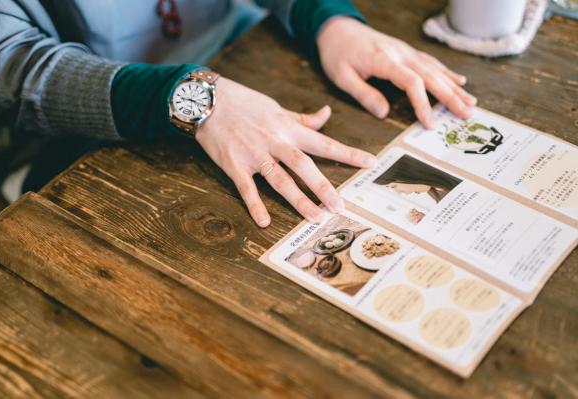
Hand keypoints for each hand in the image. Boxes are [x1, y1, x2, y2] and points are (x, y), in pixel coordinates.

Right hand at [196, 77, 376, 226]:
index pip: (324, 142)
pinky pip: (246, 187)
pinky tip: (264, 221)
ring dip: (297, 199)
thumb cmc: (243, 102)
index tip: (371, 163)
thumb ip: (302, 118)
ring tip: (313, 217)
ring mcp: (254, 154)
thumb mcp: (276, 107)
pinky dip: (255, 204)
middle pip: (304, 165)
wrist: (206, 99)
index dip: (348, 154)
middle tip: (339, 207)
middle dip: (323, 186)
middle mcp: (275, 142)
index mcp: (288, 128)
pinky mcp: (234, 164)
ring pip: (279, 179)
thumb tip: (327, 114)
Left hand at [317, 17, 476, 126]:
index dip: (422, 103)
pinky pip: (431, 62)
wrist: (338, 29)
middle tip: (467, 115)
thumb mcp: (342, 77)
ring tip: (472, 103)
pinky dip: (447, 72)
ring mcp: (406, 51)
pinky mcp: (406, 51)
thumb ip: (363, 94)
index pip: (411, 82)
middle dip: (451, 97)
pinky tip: (460, 81)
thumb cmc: (337, 54)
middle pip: (431, 76)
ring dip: (454, 87)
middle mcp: (400, 54)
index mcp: (384, 60)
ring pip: (435, 69)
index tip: (430, 123)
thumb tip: (384, 113)